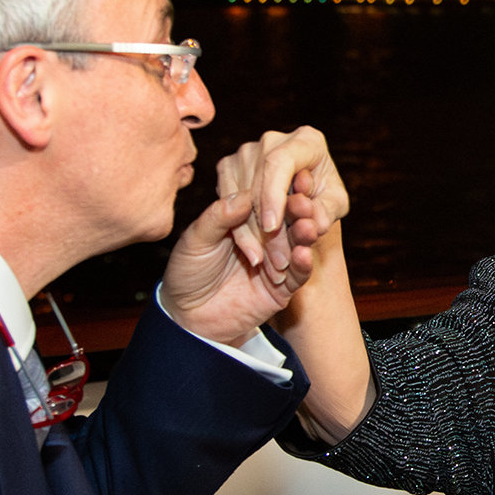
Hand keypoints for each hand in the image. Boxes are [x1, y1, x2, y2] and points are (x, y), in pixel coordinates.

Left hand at [161, 128, 349, 343]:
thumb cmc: (186, 274)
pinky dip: (303, 264)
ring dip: (304, 235)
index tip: (290, 176)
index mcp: (244, 220)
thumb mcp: (195, 241)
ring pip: (297, 245)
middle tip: (304, 200)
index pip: (265, 201)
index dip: (276, 190)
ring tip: (307, 226)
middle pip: (287, 220)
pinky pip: (298, 275)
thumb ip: (218, 217)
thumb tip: (244, 194)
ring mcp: (276, 262)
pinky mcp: (283, 288)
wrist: (187, 318)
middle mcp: (264, 238)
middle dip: (297, 210)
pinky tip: (303, 254)